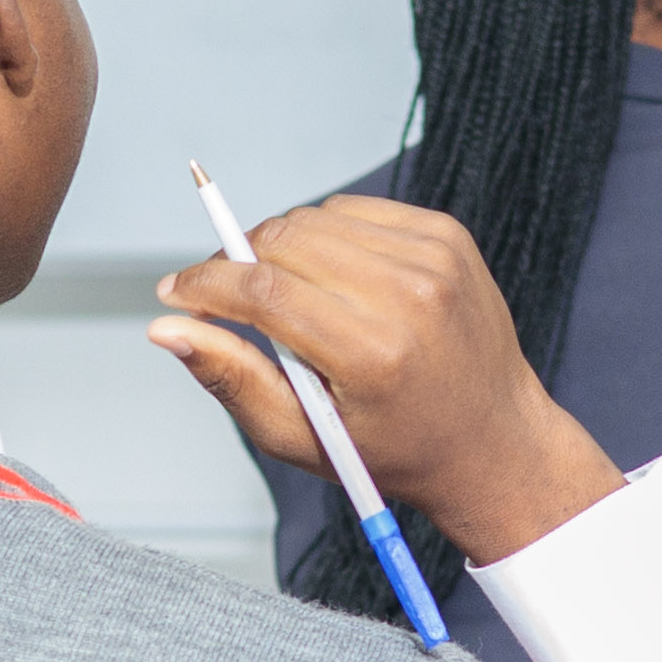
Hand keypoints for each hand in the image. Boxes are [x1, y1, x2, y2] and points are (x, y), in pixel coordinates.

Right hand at [145, 195, 623, 564]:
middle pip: (283, 240)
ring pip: (315, 217)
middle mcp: (410, 295)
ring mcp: (435, 257)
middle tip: (222, 298)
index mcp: (374, 354)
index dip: (205, 284)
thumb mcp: (304, 438)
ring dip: (280, 248)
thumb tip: (166, 327)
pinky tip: (333, 280)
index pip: (263, 291)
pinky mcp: (447, 234)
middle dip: (237, 263)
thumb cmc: (397, 450)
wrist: (494, 439)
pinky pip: (354, 211)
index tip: (174, 292)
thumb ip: (232, 378)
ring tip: (284, 297)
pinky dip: (327, 236)